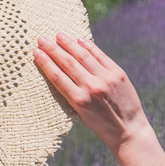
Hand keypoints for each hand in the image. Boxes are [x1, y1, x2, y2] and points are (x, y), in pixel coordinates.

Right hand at [34, 32, 151, 156]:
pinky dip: (89, 47)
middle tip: (41, 39)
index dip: (45, 62)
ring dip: (69, 44)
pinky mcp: (118, 73)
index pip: (57, 76)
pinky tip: (79, 40)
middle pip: (67, 63)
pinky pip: (100, 56)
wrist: (128, 129)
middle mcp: (91, 87)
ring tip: (59, 35)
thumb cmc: (101, 124)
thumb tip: (62, 70)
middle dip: (52, 49)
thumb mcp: (81, 113)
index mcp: (78, 100)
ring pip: (83, 56)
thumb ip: (72, 93)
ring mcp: (106, 79)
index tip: (36, 52)